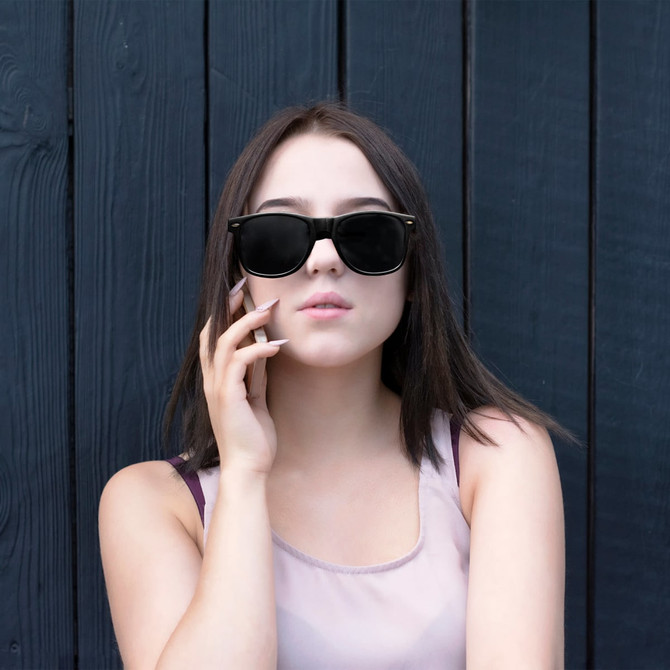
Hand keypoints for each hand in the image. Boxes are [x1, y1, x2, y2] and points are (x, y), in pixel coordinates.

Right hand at [199, 289, 284, 475]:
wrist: (249, 467)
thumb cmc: (253, 436)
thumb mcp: (256, 398)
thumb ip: (256, 375)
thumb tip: (264, 350)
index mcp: (216, 379)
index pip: (213, 337)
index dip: (223, 312)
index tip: (240, 293)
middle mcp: (211, 379)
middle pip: (212, 331)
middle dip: (227, 306)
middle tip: (246, 287)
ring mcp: (217, 387)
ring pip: (224, 341)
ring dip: (247, 322)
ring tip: (268, 310)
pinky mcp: (228, 396)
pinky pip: (239, 362)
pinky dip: (257, 350)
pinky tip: (276, 346)